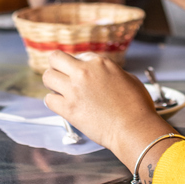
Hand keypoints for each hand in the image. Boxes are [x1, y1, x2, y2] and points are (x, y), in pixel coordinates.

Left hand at [41, 51, 170, 154]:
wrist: (133, 128)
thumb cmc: (137, 106)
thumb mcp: (129, 78)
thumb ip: (112, 73)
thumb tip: (104, 76)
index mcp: (100, 62)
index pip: (79, 56)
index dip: (79, 66)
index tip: (81, 75)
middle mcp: (84, 72)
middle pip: (55, 58)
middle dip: (56, 66)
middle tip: (61, 75)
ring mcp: (74, 90)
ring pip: (47, 77)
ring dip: (52, 83)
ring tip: (59, 90)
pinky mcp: (68, 109)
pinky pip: (49, 99)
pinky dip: (53, 102)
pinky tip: (62, 105)